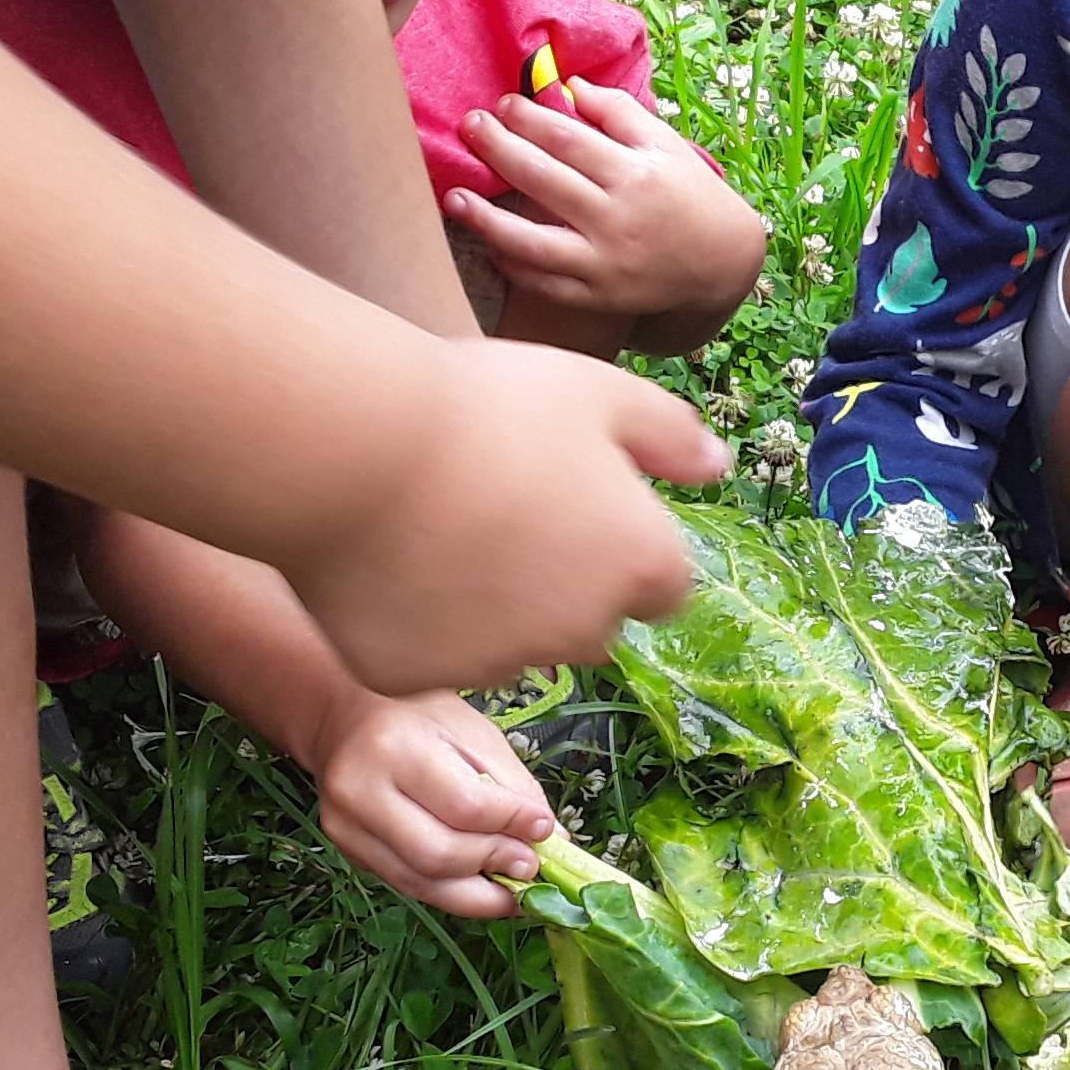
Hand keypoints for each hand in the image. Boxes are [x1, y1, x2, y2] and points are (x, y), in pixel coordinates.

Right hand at [286, 338, 727, 694]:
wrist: (353, 448)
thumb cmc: (486, 407)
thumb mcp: (601, 391)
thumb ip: (670, 435)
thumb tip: (716, 466)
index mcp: (641, 566)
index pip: (663, 586)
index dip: (627, 547)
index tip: (581, 507)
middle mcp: (582, 632)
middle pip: (593, 626)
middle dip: (567, 589)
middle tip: (505, 515)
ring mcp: (498, 663)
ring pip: (511, 647)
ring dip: (493, 611)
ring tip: (438, 531)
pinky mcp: (416, 678)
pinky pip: (428, 657)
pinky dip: (416, 625)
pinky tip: (386, 561)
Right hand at [310, 690, 555, 920]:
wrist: (342, 723)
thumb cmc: (417, 719)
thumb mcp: (473, 732)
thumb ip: (513, 785)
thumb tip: (551, 836)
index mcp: (395, 748)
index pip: (464, 805)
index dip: (512, 824)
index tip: (545, 828)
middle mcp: (360, 792)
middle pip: (439, 854)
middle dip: (495, 864)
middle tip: (532, 865)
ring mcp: (347, 828)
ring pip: (421, 882)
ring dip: (478, 894)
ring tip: (516, 886)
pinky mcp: (348, 852)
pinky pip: (408, 884)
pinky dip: (453, 892)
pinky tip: (483, 885)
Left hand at [442, 79, 766, 326]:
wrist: (723, 264)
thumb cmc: (692, 196)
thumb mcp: (668, 147)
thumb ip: (621, 113)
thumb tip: (569, 87)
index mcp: (636, 175)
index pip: (567, 139)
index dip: (528, 118)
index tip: (503, 104)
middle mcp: (618, 220)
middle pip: (543, 179)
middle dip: (498, 148)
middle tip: (471, 126)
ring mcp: (606, 264)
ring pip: (532, 241)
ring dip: (486, 218)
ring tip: (453, 197)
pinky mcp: (600, 297)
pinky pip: (545, 283)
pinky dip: (512, 264)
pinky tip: (489, 242)